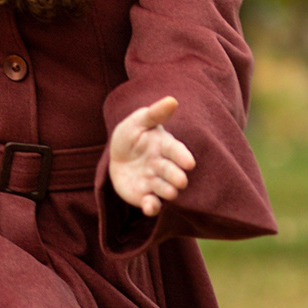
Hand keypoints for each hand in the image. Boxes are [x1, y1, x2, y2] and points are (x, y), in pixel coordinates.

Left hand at [108, 96, 194, 217]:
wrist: (118, 155)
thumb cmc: (132, 135)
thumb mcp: (138, 121)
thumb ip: (154, 113)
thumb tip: (172, 100)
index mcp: (165, 147)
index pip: (176, 151)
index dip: (182, 156)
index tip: (189, 162)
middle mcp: (163, 166)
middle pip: (172, 172)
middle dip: (176, 176)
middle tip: (180, 181)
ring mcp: (155, 182)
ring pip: (165, 189)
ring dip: (167, 191)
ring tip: (170, 192)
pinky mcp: (145, 196)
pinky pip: (151, 204)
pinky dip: (152, 207)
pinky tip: (150, 207)